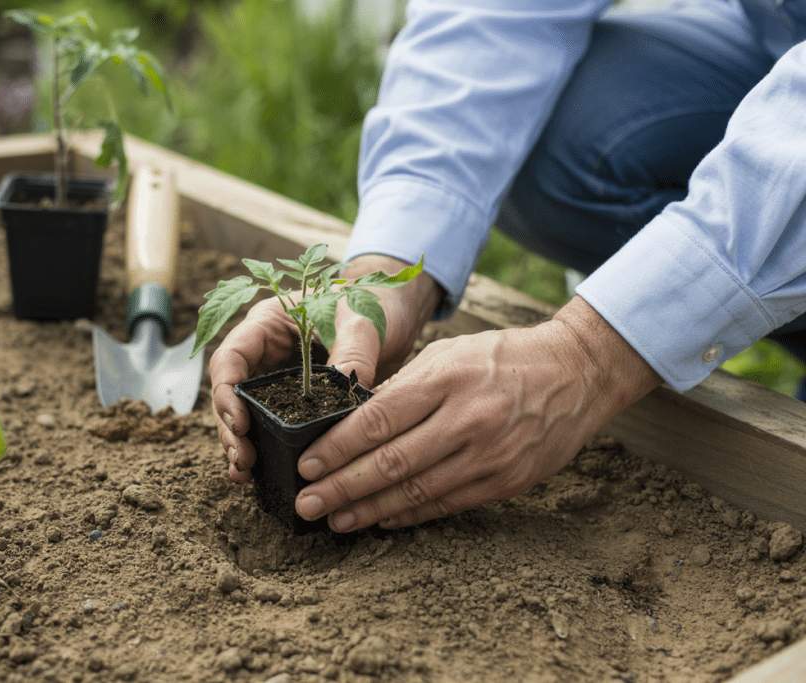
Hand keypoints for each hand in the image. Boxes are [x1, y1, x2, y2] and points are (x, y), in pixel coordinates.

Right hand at [208, 254, 440, 483]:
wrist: (394, 312)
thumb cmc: (372, 302)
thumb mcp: (363, 322)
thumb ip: (353, 351)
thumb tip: (347, 392)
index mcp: (268, 324)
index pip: (231, 357)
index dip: (226, 391)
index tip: (240, 423)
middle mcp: (266, 354)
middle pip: (232, 393)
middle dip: (231, 428)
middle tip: (243, 459)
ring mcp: (279, 380)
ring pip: (248, 415)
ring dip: (243, 446)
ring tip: (245, 476)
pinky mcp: (297, 403)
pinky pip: (276, 427)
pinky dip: (268, 451)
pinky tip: (263, 477)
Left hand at [293, 296, 662, 531]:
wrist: (578, 373)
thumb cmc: (502, 357)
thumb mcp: (448, 354)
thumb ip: (402, 387)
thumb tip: (353, 422)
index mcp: (446, 379)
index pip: (378, 421)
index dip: (337, 448)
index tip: (307, 466)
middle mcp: (468, 419)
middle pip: (392, 462)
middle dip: (342, 488)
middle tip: (307, 504)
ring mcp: (491, 455)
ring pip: (417, 492)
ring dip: (369, 510)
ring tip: (335, 520)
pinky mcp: (508, 481)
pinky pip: (448, 505)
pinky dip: (410, 515)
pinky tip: (380, 519)